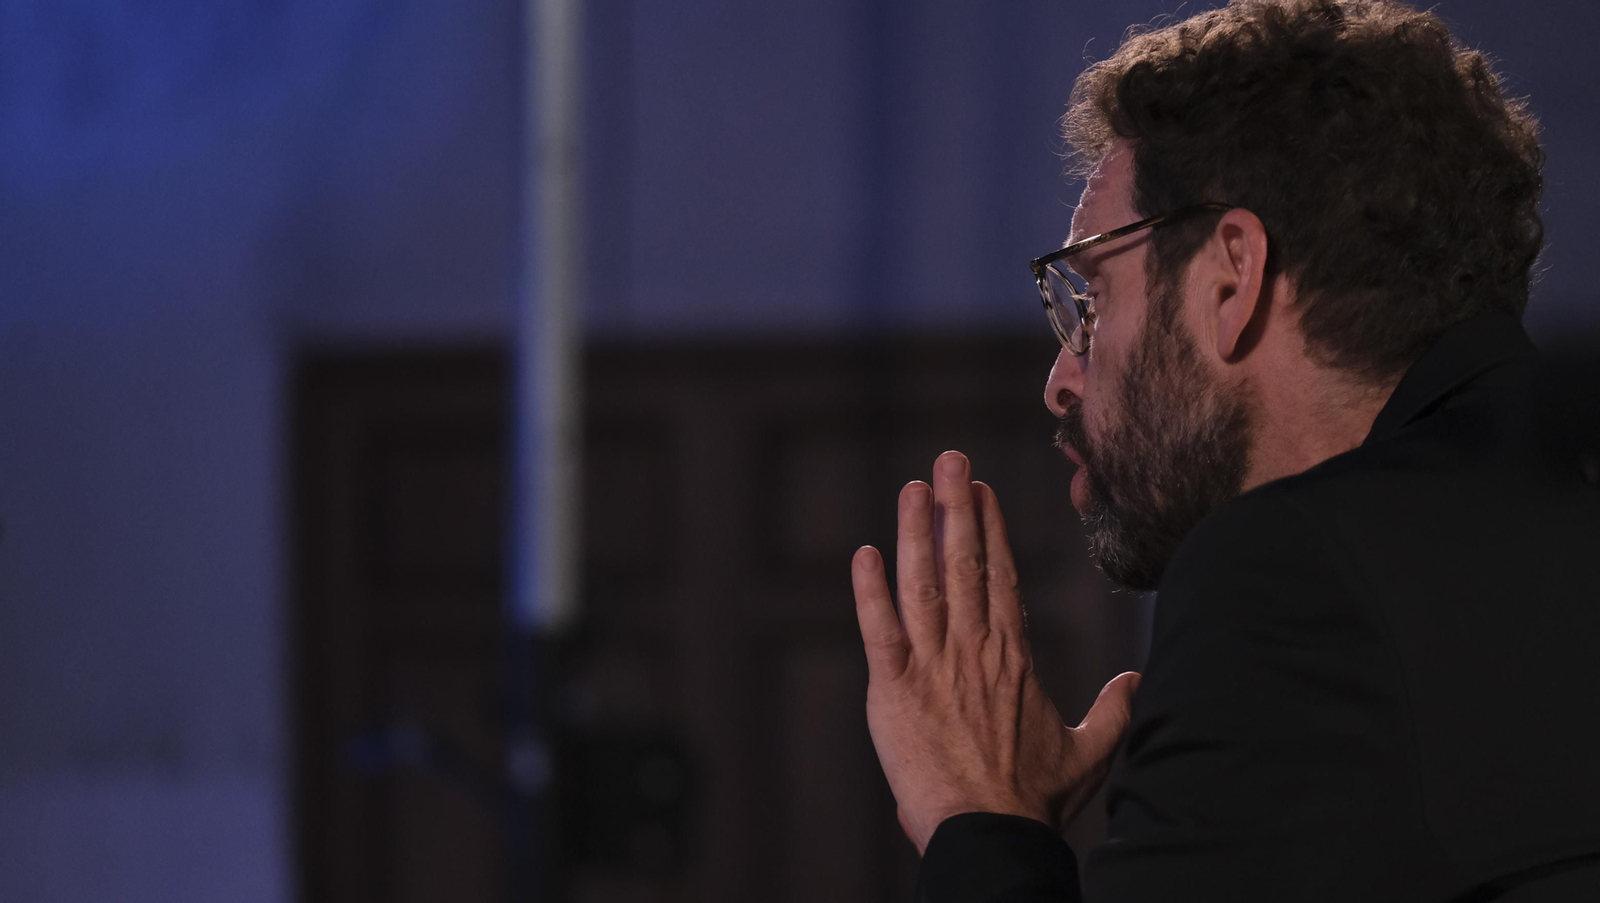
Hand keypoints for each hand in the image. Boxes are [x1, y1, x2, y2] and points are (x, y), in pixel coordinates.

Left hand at [851, 450, 1140, 853]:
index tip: (981, 491)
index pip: (1000, 576)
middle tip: (949, 460)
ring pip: (922, 584)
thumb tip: (1139, 679)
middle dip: (956, 506)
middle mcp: (974, 649)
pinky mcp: (894, 690)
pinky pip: (879, 631)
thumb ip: (1113, 711)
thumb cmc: (1035, 800)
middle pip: (965, 563)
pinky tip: (864, 554)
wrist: (991, 834)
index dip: (990, 529)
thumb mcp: (1088, 753)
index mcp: (1013, 656)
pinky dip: (869, 591)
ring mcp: (933, 666)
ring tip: (913, 487)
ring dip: (916, 532)